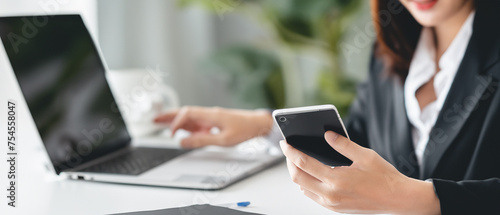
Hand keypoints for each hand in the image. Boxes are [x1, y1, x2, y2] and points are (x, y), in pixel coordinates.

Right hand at [154, 106, 272, 147]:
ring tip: (161, 123)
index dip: (176, 122)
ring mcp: (211, 117)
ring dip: (175, 120)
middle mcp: (208, 113)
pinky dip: (186, 125)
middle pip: (184, 112)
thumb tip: (183, 142)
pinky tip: (182, 131)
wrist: (258, 123)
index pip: (187, 114)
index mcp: (210, 115)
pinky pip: (197, 122)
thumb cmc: (244, 130)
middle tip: (154, 120)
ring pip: (189, 116)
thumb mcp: (223, 140)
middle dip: (168, 116)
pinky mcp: (214, 121)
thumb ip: (202, 141)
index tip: (171, 134)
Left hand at [280, 131, 440, 213]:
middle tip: (289, 150)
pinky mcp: (334, 208)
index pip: (304, 163)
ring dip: (297, 174)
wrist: (398, 199)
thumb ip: (343, 144)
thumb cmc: (384, 178)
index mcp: (336, 180)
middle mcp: (330, 195)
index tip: (284, 143)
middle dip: (290, 163)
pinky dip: (306, 184)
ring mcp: (331, 204)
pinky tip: (311, 173)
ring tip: (299, 159)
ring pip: (302, 188)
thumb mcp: (365, 155)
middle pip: (297, 178)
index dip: (291, 152)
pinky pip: (312, 196)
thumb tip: (327, 134)